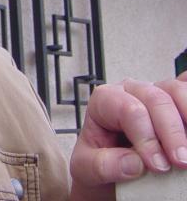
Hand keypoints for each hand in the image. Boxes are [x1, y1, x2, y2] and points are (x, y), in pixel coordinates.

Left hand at [69, 73, 186, 199]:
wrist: (110, 171)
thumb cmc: (98, 162)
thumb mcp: (86, 168)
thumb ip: (101, 165)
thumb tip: (133, 163)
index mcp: (104, 100)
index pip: (129, 110)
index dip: (147, 138)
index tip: (158, 166)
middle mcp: (130, 91)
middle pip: (156, 99)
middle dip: (172, 132)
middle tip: (181, 162)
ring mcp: (155, 92)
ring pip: (177, 92)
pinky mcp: (174, 102)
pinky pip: (186, 92)